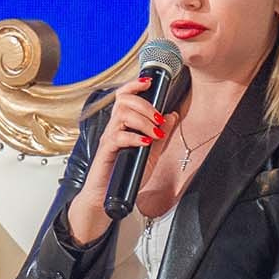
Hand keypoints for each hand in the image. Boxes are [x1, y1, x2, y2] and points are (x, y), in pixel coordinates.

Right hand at [65, 74, 168, 244]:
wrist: (107, 198)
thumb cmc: (125, 175)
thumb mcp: (151, 153)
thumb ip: (161, 135)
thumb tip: (172, 115)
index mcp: (123, 125)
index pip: (124, 96)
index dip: (134, 85)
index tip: (148, 81)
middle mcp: (114, 128)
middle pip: (124, 101)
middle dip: (146, 106)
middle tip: (159, 119)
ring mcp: (109, 139)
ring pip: (122, 115)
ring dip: (143, 121)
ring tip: (155, 134)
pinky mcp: (106, 152)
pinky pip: (118, 137)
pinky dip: (135, 137)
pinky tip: (145, 143)